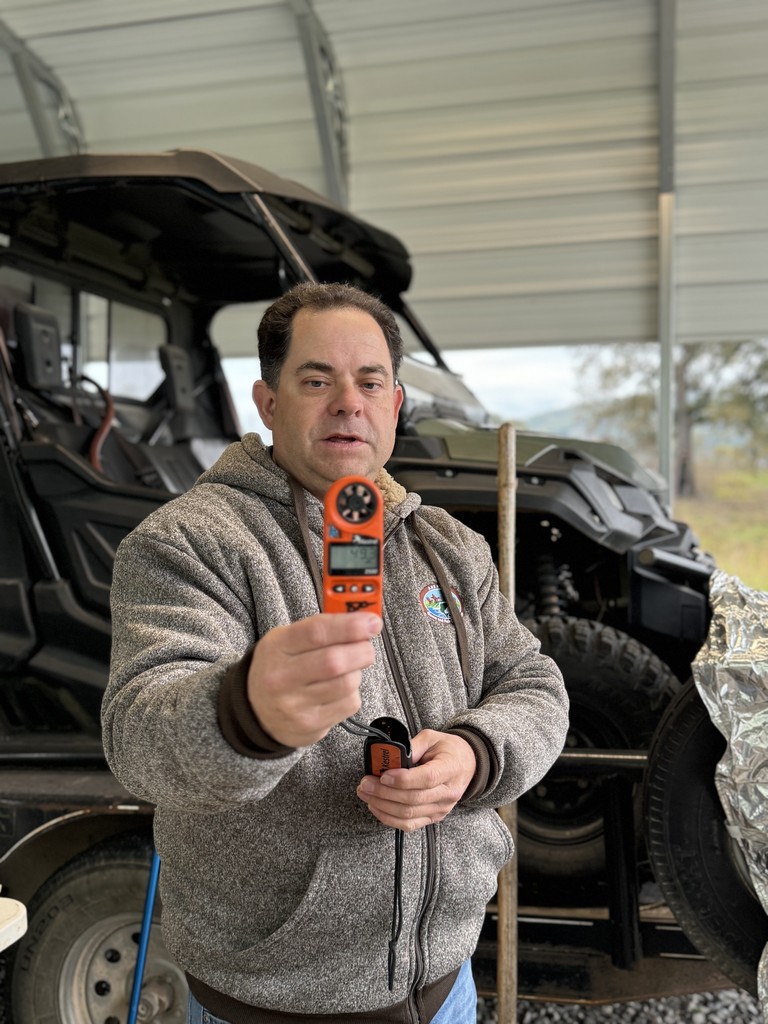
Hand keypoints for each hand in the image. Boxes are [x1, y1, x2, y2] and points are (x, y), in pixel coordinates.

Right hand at [247, 613, 381, 747]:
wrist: (257, 711)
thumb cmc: (280, 667)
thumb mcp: (288, 639)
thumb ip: (322, 626)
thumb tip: (364, 619)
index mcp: (276, 648)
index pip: (317, 632)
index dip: (350, 626)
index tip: (372, 622)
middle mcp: (281, 678)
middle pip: (334, 661)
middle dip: (361, 651)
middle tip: (367, 647)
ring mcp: (294, 706)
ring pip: (347, 683)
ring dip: (357, 672)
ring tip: (348, 669)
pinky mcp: (310, 726)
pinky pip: (349, 704)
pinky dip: (352, 693)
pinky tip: (339, 690)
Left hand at [356, 729, 476, 830]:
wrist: (467, 764)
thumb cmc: (448, 749)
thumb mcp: (431, 737)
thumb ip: (412, 746)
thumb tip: (389, 755)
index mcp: (450, 769)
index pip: (426, 779)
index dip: (402, 779)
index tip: (383, 775)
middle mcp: (448, 793)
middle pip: (413, 799)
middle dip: (384, 792)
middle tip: (365, 783)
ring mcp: (441, 809)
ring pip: (408, 815)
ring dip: (382, 806)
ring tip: (365, 793)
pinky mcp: (434, 817)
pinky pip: (409, 825)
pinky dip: (388, 818)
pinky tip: (375, 806)